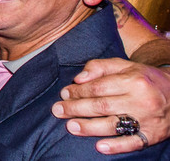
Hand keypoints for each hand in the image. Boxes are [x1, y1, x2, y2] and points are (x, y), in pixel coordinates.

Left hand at [52, 57, 169, 153]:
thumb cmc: (144, 78)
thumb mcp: (125, 65)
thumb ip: (100, 67)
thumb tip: (78, 78)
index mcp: (133, 80)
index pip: (98, 87)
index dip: (78, 91)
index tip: (64, 94)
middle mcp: (141, 100)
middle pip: (102, 106)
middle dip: (77, 108)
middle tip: (58, 110)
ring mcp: (147, 120)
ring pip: (114, 125)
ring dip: (90, 127)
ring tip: (71, 127)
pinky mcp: (153, 136)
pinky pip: (133, 143)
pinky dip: (116, 146)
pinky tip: (100, 147)